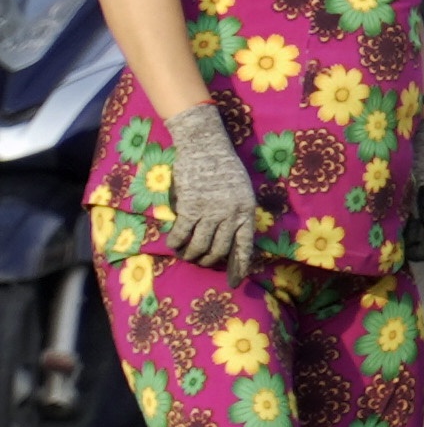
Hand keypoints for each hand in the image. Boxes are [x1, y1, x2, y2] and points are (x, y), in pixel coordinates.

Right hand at [159, 104, 258, 283]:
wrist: (205, 146)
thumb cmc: (224, 167)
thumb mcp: (242, 190)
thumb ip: (237, 212)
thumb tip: (229, 234)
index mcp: (247, 212)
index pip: (245, 246)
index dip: (240, 265)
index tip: (235, 280)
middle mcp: (231, 215)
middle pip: (220, 249)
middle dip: (209, 260)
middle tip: (201, 262)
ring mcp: (211, 212)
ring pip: (200, 244)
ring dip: (191, 254)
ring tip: (186, 256)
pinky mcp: (191, 207)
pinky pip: (182, 233)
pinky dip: (176, 242)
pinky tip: (173, 245)